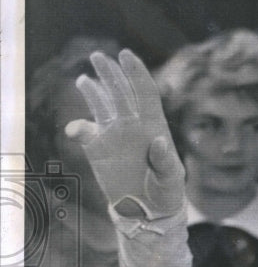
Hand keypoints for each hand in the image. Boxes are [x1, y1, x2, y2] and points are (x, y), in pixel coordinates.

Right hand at [67, 49, 184, 218]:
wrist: (148, 211)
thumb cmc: (167, 193)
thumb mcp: (172, 180)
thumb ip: (166, 162)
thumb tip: (157, 140)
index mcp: (154, 126)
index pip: (145, 93)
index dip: (136, 72)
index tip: (126, 55)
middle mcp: (133, 125)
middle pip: (120, 91)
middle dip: (110, 72)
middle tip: (98, 56)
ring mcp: (114, 135)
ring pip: (101, 104)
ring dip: (92, 90)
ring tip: (84, 79)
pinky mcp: (98, 149)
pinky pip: (85, 132)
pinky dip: (78, 128)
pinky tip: (76, 129)